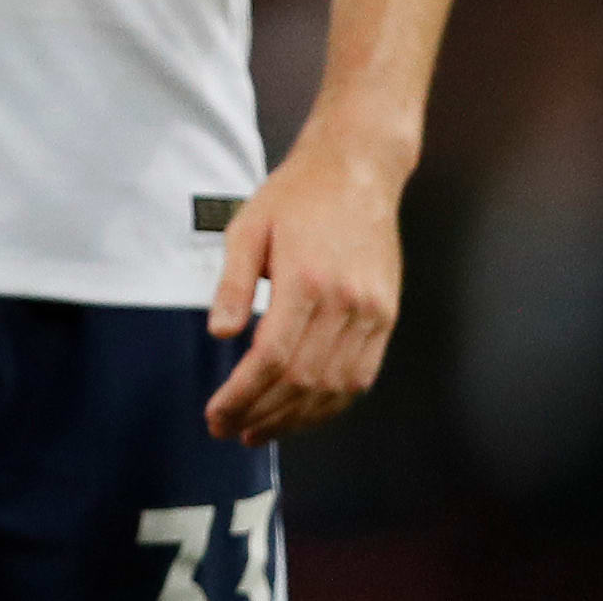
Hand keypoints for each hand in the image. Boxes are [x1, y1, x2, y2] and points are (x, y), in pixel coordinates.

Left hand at [204, 127, 409, 443]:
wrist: (357, 171)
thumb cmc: (295, 196)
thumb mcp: (247, 227)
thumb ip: (233, 284)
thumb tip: (220, 335)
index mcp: (306, 281)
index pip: (272, 358)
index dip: (243, 395)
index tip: (216, 414)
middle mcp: (345, 303)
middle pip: (303, 381)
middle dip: (262, 414)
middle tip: (228, 430)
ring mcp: (372, 313)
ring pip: (335, 388)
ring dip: (296, 419)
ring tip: (259, 431)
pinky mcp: (386, 317)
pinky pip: (360, 376)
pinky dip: (330, 403)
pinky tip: (302, 413)